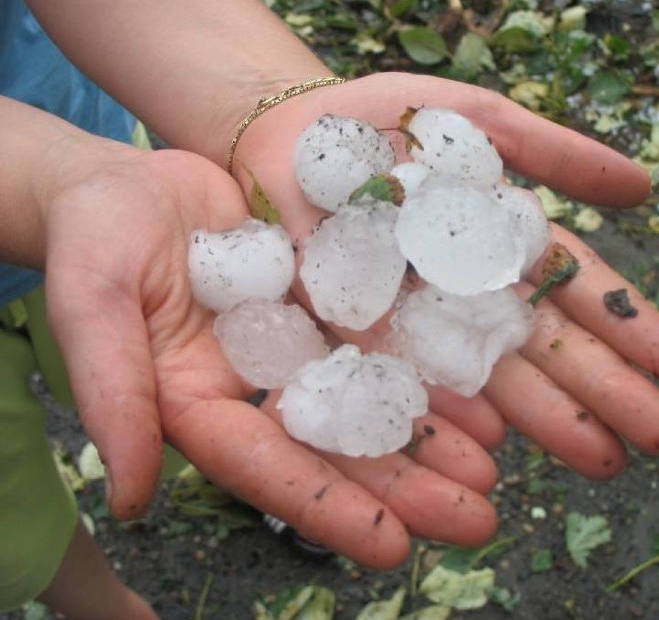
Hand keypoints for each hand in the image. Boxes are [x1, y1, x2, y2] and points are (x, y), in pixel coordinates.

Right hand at [44, 148, 497, 568]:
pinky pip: (382, 334)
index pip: (266, 466)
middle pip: (337, 444)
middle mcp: (258, 386)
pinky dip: (426, 361)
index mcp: (200, 405)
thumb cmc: (94, 239)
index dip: (327, 507)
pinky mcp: (323, 298)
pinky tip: (478, 386)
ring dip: (432, 434)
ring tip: (493, 465)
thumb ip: (112, 394)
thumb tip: (132, 500)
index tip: (393, 547)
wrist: (127, 185)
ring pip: (371, 396)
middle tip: (479, 520)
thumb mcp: (93, 306)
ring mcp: (296, 343)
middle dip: (406, 486)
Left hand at [232, 72, 658, 478]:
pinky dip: (446, 408)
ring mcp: (415, 322)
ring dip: (544, 417)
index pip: (572, 292)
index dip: (622, 325)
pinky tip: (490, 442)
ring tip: (599, 456)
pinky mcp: (355, 335)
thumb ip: (556, 153)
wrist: (287, 130)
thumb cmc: (386, 121)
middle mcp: (466, 297)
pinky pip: (404, 374)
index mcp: (501, 249)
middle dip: (602, 391)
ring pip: (486, 375)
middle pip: (540, 347)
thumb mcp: (482, 123)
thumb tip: (646, 189)